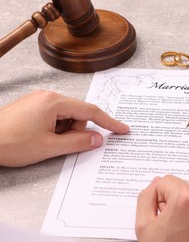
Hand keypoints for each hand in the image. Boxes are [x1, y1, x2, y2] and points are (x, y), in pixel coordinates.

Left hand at [0, 90, 128, 166]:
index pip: (90, 111)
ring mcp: (40, 101)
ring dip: (63, 132)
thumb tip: (98, 140)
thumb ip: (78, 143)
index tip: (123, 129)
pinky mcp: (33, 107)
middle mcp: (48, 96)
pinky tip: (41, 137)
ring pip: (66, 117)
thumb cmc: (9, 143)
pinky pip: (55, 117)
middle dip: (75, 131)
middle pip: (78, 114)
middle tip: (59, 144)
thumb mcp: (49, 147)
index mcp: (54, 102)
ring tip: (45, 142)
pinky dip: (55, 129)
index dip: (109, 122)